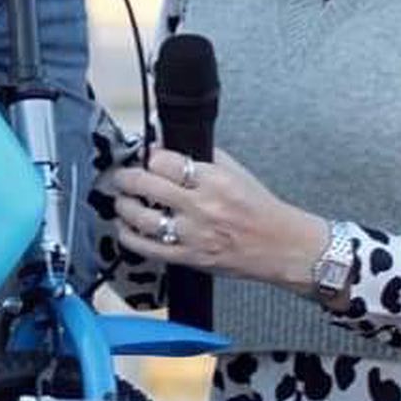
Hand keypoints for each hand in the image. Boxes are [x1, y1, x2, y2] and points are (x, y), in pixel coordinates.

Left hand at [110, 145, 327, 294]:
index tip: (146, 157)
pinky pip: (149, 248)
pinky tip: (125, 228)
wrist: (280, 245)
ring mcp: (194, 234)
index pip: (166, 161)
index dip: (150, 156)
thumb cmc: (258, 207)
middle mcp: (201, 206)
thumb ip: (201, 154)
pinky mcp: (189, 258)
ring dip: (124, 206)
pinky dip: (130, 237)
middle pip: (148, 186)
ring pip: (143, 218)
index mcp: (214, 180)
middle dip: (127, 177)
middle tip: (121, 176)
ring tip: (121, 200)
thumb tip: (167, 142)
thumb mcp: (234, 170)